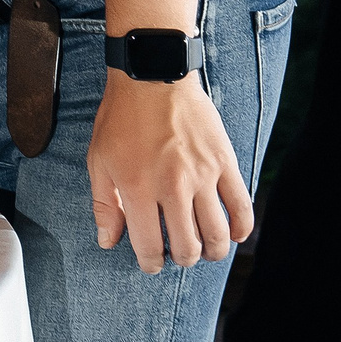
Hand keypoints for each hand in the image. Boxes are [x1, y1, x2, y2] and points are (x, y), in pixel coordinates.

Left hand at [86, 71, 252, 273]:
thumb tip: (108, 242)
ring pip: (218, 233)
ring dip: (213, 250)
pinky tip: (233, 234)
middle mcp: (172, 187)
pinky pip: (242, 205)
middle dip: (182, 259)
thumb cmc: (120, 119)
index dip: (150, 263)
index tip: (152, 264)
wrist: (152, 77)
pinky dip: (241, 227)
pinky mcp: (225, 163)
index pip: (149, 246)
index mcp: (137, 189)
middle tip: (178, 255)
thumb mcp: (98, 161)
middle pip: (188, 246)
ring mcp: (202, 175)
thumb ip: (104, 205)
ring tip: (206, 250)